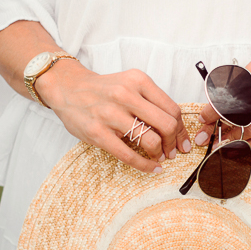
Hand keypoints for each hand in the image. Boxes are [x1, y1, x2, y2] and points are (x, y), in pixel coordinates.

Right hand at [38, 62, 191, 173]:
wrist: (68, 88)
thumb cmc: (103, 90)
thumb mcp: (130, 84)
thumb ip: (151, 101)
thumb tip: (176, 129)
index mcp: (138, 81)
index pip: (172, 109)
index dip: (181, 129)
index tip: (183, 141)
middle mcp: (126, 94)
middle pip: (166, 124)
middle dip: (174, 143)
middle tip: (172, 152)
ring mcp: (110, 114)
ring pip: (150, 140)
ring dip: (160, 154)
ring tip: (159, 158)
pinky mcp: (98, 133)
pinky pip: (129, 155)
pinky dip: (145, 165)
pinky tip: (151, 168)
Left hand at [197, 40, 250, 149]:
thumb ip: (239, 86)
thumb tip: (211, 110)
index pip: (234, 90)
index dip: (215, 107)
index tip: (203, 118)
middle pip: (244, 110)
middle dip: (223, 125)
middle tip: (208, 135)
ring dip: (237, 137)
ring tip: (224, 141)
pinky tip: (243, 146)